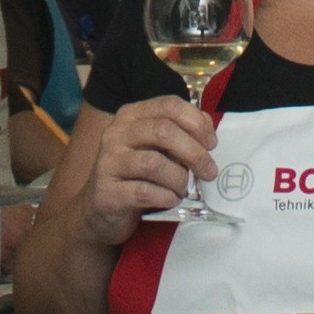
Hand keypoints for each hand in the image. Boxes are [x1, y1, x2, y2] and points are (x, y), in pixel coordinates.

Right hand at [62, 89, 218, 232]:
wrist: (101, 208)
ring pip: (154, 163)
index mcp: (131, 116)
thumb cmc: (136, 174)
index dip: (196, 123)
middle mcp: (116, 134)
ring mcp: (108, 162)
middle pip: (163, 131)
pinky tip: (171, 200)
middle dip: (194, 153)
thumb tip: (207, 125)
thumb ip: (180, 132)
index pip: (169, 105)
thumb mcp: (156, 147)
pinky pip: (145, 192)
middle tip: (209, 172)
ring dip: (179, 179)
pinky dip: (166, 197)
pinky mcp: (107, 192)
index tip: (211, 143)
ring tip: (184, 189)